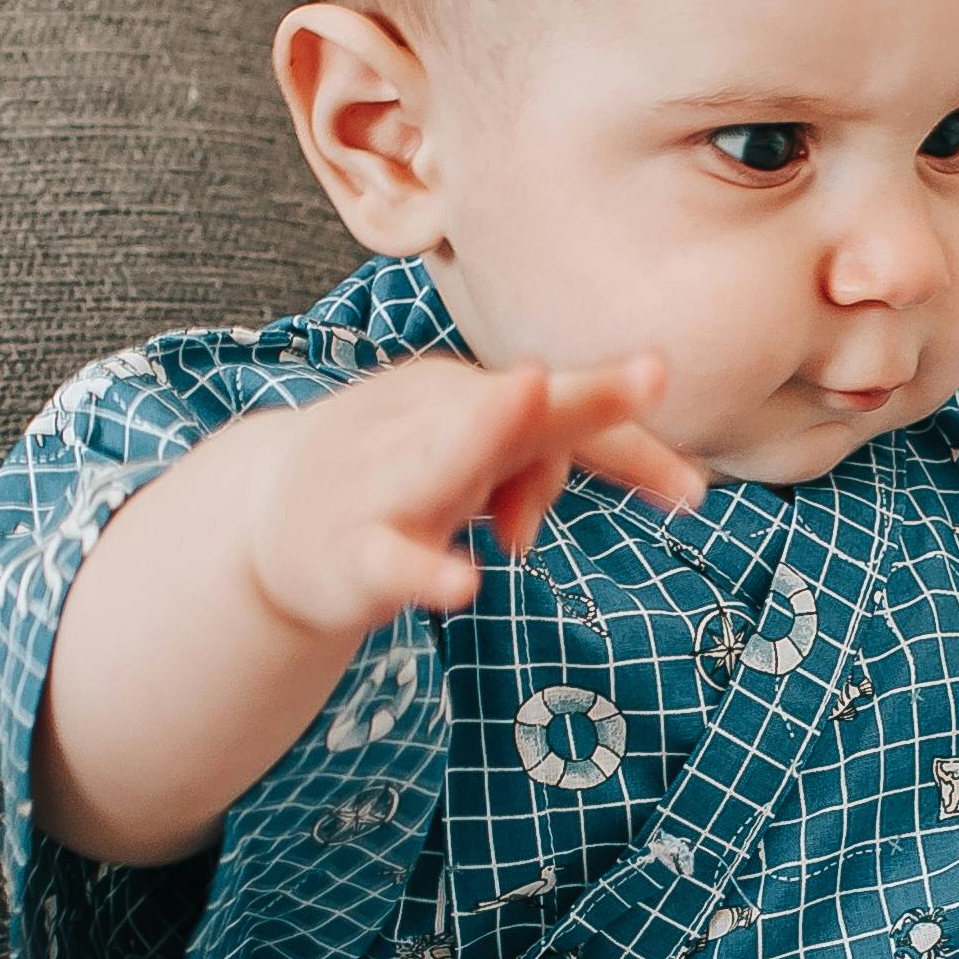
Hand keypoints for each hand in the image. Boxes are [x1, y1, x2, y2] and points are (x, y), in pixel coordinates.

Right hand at [242, 351, 706, 639]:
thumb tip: (582, 497)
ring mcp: (387, 484)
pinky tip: (462, 585)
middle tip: (652, 374)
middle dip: (582, 396)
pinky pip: (392, 560)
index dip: (631, 452)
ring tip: (529, 394)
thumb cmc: (395, 481)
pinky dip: (425, 571)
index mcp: (469, 404)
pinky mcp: (352, 552)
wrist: (264, 512)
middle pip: (518, 413)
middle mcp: (431, 425)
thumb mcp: (473, 471)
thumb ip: (532, 473)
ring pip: (442, 456)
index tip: (694, 495)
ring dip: (484, 428)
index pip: (561, 418)